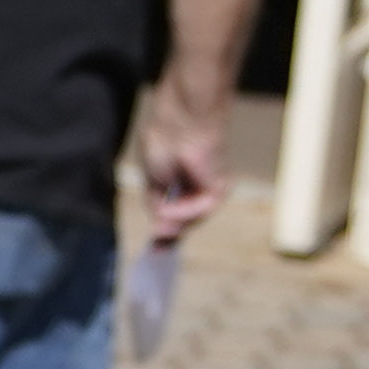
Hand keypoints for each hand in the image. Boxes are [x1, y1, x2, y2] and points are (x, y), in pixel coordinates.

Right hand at [134, 90, 228, 241]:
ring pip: (193, 218)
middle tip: (157, 247)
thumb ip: (157, 205)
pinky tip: (169, 210)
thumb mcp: (152, 179)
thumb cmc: (164, 139)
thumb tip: (160, 231)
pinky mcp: (216, 187)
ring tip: (160, 225)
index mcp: (183, 182)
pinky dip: (184, 212)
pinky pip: (200, 209)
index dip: (165, 232)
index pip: (176, 213)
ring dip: (175, 223)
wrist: (179, 118)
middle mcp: (198, 187)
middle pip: (186, 221)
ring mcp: (209, 188)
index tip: (155, 250)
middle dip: (171, 235)